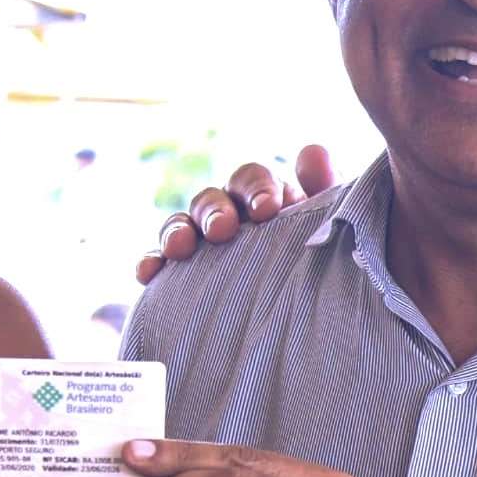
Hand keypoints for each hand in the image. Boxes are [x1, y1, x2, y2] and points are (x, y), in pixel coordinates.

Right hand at [135, 145, 334, 285]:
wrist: (302, 323)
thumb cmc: (318, 263)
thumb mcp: (328, 229)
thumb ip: (323, 191)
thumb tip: (312, 152)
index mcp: (263, 200)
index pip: (251, 180)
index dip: (257, 189)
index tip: (267, 210)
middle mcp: (229, 216)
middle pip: (211, 199)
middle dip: (214, 211)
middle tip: (223, 230)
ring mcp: (201, 244)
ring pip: (180, 225)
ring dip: (177, 231)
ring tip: (180, 248)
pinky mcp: (180, 275)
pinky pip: (159, 262)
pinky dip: (151, 263)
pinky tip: (148, 273)